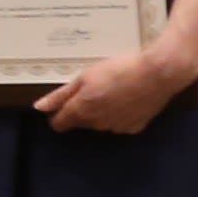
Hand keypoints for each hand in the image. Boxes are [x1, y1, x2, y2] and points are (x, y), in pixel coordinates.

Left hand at [34, 41, 197, 134]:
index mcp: (82, 111)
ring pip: (99, 123)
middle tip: (91, 89)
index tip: (60, 104)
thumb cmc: (118, 69)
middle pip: (80, 122)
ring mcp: (117, 128)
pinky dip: (118, 114)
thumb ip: (61, 95)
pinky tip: (126, 99)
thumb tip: (39, 108)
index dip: (57, 114)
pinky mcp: (135, 127)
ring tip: (111, 90)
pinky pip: (118, 124)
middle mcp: (97, 124)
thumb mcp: (85, 77)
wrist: (158, 74)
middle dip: (80, 110)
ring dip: (99, 112)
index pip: (60, 124)